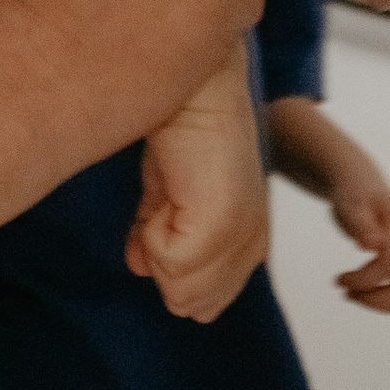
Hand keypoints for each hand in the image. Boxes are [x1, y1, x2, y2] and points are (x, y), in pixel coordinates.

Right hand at [127, 49, 269, 323]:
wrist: (189, 85)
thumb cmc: (179, 125)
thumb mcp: (166, 188)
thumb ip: (158, 231)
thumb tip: (139, 268)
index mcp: (247, 240)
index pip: (202, 301)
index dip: (166, 263)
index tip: (163, 210)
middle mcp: (251, 244)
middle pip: (191, 304)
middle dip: (161, 261)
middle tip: (165, 202)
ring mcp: (238, 238)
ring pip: (178, 289)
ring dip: (154, 243)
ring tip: (167, 192)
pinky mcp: (219, 227)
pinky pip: (167, 264)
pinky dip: (150, 231)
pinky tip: (166, 189)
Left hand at [329, 169, 389, 312]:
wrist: (366, 189)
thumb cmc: (355, 198)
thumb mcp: (350, 205)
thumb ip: (361, 223)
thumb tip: (372, 244)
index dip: (364, 278)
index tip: (339, 279)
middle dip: (377, 300)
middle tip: (348, 292)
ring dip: (387, 306)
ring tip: (359, 294)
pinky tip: (373, 292)